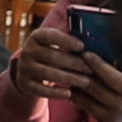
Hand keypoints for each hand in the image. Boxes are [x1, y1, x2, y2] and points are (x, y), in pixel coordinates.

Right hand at [0, 22, 121, 121]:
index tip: (82, 46)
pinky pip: (40, 89)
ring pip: (47, 73)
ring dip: (68, 78)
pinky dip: (55, 92)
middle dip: (73, 63)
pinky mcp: (24, 83)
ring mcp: (25, 68)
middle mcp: (28, 50)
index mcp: (37, 36)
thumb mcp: (58, 42)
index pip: (49, 35)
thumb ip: (72, 35)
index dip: (65, 40)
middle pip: (52, 56)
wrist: (30, 71)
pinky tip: (69, 93)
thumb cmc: (54, 53)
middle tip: (90, 69)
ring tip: (85, 81)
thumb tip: (97, 27)